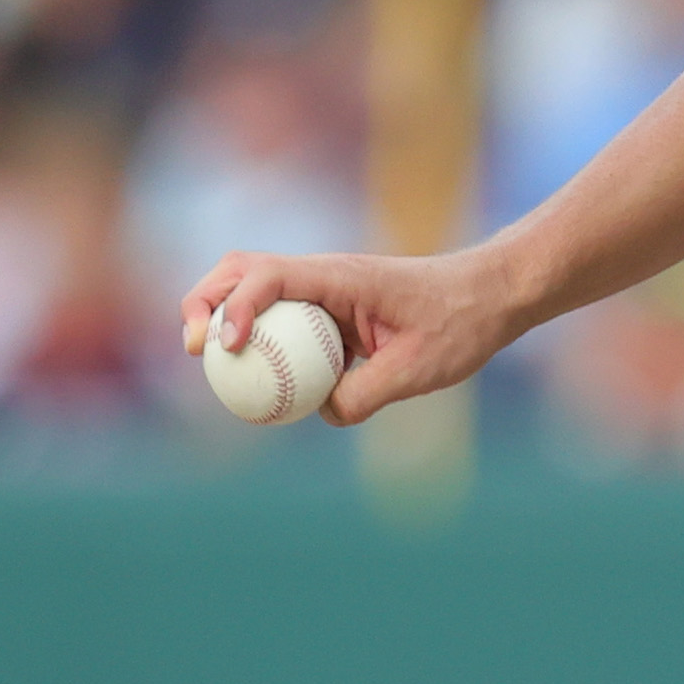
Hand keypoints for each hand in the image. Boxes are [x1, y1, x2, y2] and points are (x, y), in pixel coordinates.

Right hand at [180, 247, 518, 425]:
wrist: (491, 297)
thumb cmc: (461, 324)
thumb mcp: (419, 370)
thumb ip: (366, 394)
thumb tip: (322, 412)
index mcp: (341, 276)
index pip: (268, 278)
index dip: (236, 307)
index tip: (229, 345)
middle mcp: (324, 274)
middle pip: (241, 271)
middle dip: (205, 302)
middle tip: (193, 348)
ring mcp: (325, 289)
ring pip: (254, 290)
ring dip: (223, 317)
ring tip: (208, 360)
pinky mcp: (332, 309)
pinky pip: (283, 319)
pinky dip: (260, 339)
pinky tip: (260, 379)